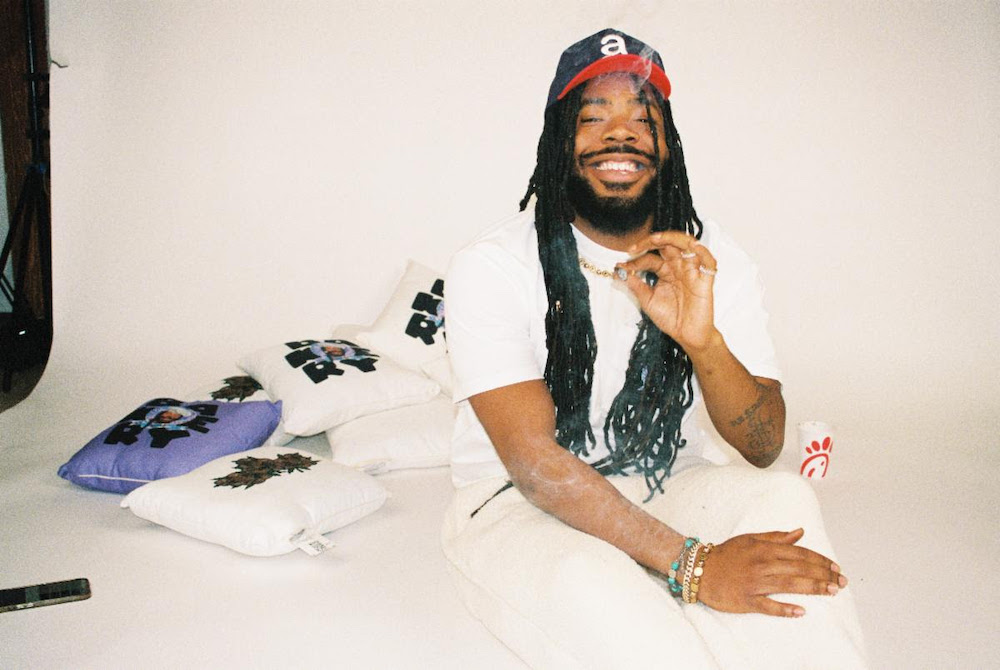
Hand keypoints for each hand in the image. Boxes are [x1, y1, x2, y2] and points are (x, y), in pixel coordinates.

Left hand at [616, 231, 717, 350]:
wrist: (687, 335)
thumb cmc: (671, 318)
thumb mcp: (647, 300)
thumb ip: (635, 285)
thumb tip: (619, 271)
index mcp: (665, 271)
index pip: (651, 257)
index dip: (636, 259)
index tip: (621, 266)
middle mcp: (678, 267)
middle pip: (668, 244)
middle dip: (652, 241)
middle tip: (635, 247)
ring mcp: (692, 272)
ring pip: (688, 245)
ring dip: (673, 238)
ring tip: (656, 239)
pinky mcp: (705, 280)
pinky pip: (708, 262)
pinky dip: (702, 252)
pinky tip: (692, 247)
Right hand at [696, 529, 847, 617]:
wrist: (699, 570)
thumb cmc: (727, 555)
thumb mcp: (750, 539)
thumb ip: (776, 537)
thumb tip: (800, 532)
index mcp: (764, 549)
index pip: (799, 553)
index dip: (820, 560)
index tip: (836, 567)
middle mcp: (762, 564)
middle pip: (799, 568)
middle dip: (823, 575)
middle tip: (842, 582)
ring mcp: (754, 583)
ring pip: (789, 584)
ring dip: (812, 588)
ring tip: (832, 591)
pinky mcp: (746, 600)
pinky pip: (768, 605)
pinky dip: (784, 609)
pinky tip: (801, 611)